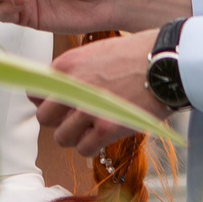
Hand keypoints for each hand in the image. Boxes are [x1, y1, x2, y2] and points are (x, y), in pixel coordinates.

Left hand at [35, 32, 164, 156]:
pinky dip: (92, 147)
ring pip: (61, 137)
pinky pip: (83, 149)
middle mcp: (71, 86)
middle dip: (58, 121)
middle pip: (43, 117)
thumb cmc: (138, 55)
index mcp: (67, 65)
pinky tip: (105, 136)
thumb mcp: (97, 52)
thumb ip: (74, 71)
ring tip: (93, 129)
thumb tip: (56, 92)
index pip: (34, 91)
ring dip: (75, 137)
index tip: (59, 106)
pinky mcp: (105, 128)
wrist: (168, 62)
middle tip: (77, 120)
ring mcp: (87, 109)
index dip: (46, 102)